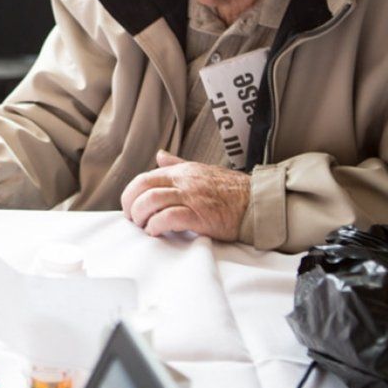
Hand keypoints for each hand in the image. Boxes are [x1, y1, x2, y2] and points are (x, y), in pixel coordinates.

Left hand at [120, 150, 248, 241]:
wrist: (257, 202)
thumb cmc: (230, 190)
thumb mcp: (201, 170)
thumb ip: (177, 164)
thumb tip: (159, 155)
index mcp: (181, 171)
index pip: (144, 178)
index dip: (130, 194)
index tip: (130, 207)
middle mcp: (183, 181)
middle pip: (142, 187)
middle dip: (130, 205)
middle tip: (133, 219)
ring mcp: (191, 197)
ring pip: (151, 201)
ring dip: (141, 217)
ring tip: (145, 227)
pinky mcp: (200, 216)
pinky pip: (168, 218)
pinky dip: (156, 226)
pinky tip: (157, 232)